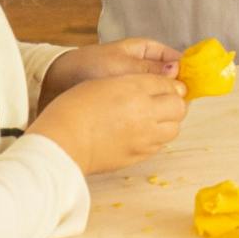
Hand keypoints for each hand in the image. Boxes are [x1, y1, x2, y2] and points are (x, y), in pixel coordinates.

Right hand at [29, 72, 186, 174]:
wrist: (58, 141)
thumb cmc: (75, 107)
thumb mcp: (107, 81)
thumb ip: (138, 81)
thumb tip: (165, 86)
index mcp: (136, 91)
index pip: (170, 85)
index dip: (170, 84)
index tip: (165, 86)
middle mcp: (145, 115)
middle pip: (179, 108)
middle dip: (174, 103)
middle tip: (161, 101)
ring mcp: (142, 139)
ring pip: (173, 129)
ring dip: (167, 122)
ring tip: (150, 118)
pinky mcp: (135, 157)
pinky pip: (158, 146)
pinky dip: (156, 138)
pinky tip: (140, 133)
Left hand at [37, 37, 179, 105]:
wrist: (55, 84)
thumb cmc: (88, 66)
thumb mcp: (120, 65)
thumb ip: (149, 69)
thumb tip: (177, 70)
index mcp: (145, 50)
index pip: (174, 59)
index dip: (184, 71)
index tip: (190, 86)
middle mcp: (144, 66)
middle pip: (169, 79)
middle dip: (173, 91)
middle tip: (177, 105)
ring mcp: (136, 85)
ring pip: (159, 95)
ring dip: (161, 104)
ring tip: (162, 114)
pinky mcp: (128, 102)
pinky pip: (146, 106)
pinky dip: (150, 113)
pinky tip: (150, 122)